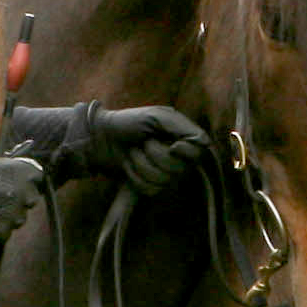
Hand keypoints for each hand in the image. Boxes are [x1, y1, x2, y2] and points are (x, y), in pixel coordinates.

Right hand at [0, 154, 50, 242]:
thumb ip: (5, 169)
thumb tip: (13, 173)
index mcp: (21, 171)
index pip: (37, 176)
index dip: (27, 181)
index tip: (19, 185)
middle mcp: (24, 192)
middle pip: (30, 199)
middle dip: (18, 201)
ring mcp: (15, 213)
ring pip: (18, 218)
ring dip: (7, 217)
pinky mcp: (4, 231)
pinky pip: (5, 233)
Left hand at [82, 105, 210, 193]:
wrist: (100, 137)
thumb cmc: (129, 122)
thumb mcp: (156, 116)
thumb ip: (182, 127)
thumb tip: (206, 143)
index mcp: (181, 138)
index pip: (199, 153)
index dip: (187, 153)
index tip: (173, 146)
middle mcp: (176, 158)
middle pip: (179, 169)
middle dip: (155, 154)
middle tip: (143, 142)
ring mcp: (163, 174)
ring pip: (163, 181)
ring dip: (142, 164)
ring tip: (133, 152)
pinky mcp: (149, 187)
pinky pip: (150, 190)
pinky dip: (135, 177)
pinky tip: (128, 166)